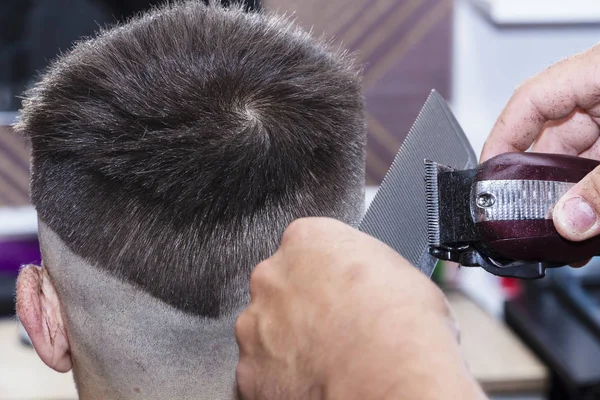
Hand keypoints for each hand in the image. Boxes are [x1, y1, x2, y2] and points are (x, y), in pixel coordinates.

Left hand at [235, 217, 484, 399]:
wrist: (388, 374)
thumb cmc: (399, 323)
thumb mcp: (398, 271)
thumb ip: (366, 268)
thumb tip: (375, 284)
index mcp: (307, 240)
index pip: (307, 247)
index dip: (327, 273)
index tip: (339, 289)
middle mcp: (273, 276)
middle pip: (281, 286)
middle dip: (301, 305)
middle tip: (334, 326)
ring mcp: (255, 322)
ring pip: (267, 329)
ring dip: (289, 341)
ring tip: (327, 360)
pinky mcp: (250, 368)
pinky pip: (263, 369)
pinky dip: (282, 376)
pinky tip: (315, 380)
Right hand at [481, 43, 599, 242]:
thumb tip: (569, 221)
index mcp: (597, 73)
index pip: (529, 101)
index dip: (501, 137)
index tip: (487, 173)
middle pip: (550, 139)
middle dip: (539, 183)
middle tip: (527, 216)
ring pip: (577, 160)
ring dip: (569, 196)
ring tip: (561, 229)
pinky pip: (597, 168)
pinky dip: (591, 194)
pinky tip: (587, 222)